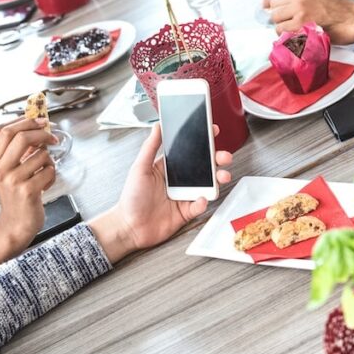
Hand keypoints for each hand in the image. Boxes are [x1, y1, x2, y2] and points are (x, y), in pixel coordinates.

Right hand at [0, 118, 57, 247]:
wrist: (15, 224)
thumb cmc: (16, 195)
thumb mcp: (10, 171)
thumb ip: (19, 152)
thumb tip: (37, 129)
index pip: (7, 132)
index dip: (26, 122)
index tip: (42, 120)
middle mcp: (0, 170)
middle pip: (23, 138)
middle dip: (42, 134)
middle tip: (53, 138)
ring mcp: (13, 180)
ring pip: (41, 156)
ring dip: (49, 162)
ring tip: (44, 173)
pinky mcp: (27, 191)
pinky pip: (49, 171)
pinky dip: (52, 176)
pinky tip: (44, 185)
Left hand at [89, 124, 231, 261]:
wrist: (129, 227)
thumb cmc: (131, 198)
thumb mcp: (140, 168)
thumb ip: (150, 147)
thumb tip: (157, 126)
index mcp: (169, 167)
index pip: (189, 151)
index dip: (202, 141)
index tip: (213, 131)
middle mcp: (179, 180)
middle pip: (204, 167)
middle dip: (218, 160)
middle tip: (224, 156)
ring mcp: (184, 196)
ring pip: (207, 185)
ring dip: (218, 179)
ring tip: (223, 176)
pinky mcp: (187, 212)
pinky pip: (200, 205)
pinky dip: (203, 202)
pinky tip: (200, 199)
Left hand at [265, 0, 353, 44]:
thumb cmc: (339, 10)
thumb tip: (277, 6)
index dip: (269, 2)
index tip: (269, 10)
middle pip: (273, 5)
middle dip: (278, 16)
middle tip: (289, 23)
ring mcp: (300, 6)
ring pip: (275, 18)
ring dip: (282, 26)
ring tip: (296, 29)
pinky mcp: (301, 21)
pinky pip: (281, 30)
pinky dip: (287, 35)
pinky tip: (298, 34)